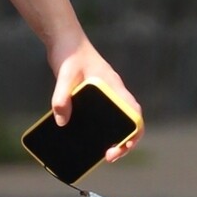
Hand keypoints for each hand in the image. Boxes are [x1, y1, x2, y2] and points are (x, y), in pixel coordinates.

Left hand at [46, 33, 143, 163]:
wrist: (64, 40)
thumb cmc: (69, 53)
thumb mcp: (64, 74)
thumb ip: (62, 96)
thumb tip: (62, 121)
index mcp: (114, 87)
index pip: (134, 113)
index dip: (134, 133)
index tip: (121, 146)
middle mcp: (114, 92)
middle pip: (128, 121)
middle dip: (124, 142)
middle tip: (108, 156)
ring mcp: (105, 94)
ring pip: (116, 120)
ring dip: (112, 136)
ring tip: (97, 152)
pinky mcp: (93, 96)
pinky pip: (102, 116)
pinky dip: (99, 128)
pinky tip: (83, 136)